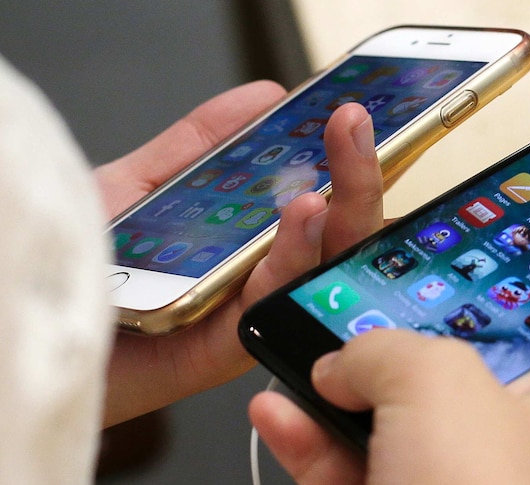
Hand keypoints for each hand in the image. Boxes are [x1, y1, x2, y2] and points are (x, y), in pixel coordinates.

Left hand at [96, 82, 383, 426]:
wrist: (41, 317)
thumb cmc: (84, 263)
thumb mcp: (142, 184)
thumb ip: (198, 144)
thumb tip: (263, 98)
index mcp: (250, 241)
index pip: (321, 199)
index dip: (345, 159)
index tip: (354, 114)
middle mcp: (258, 277)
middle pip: (335, 233)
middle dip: (357, 175)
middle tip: (355, 122)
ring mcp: (246, 313)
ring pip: (320, 267)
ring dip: (340, 211)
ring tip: (343, 162)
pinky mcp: (226, 348)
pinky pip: (272, 300)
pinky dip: (294, 255)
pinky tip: (304, 213)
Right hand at [250, 259, 529, 483]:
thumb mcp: (441, 387)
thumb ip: (391, 350)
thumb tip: (341, 363)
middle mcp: (529, 431)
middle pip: (517, 355)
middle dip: (478, 316)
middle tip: (463, 274)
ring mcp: (464, 473)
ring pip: (416, 408)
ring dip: (360, 377)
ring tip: (322, 340)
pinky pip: (362, 461)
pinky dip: (318, 438)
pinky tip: (281, 409)